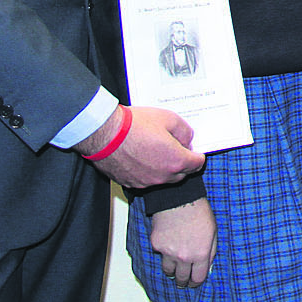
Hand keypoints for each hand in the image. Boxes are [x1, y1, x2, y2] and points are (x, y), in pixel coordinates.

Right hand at [80, 105, 205, 187]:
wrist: (104, 134)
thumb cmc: (135, 125)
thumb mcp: (169, 118)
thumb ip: (184, 131)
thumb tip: (187, 140)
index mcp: (176, 161)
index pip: (197, 164)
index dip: (198, 155)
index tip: (194, 150)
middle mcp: (162, 176)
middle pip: (181, 173)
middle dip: (182, 162)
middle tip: (176, 148)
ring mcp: (145, 182)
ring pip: (163, 178)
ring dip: (165, 167)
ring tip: (157, 150)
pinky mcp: (130, 183)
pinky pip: (146, 179)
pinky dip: (149, 171)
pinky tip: (142, 156)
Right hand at [149, 198, 217, 287]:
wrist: (179, 199)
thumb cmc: (198, 212)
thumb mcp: (213, 231)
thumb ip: (211, 251)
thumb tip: (208, 266)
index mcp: (200, 254)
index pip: (197, 278)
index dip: (195, 283)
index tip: (194, 282)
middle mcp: (184, 256)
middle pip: (181, 279)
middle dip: (182, 281)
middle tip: (182, 280)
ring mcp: (168, 252)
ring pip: (168, 271)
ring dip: (172, 271)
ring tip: (175, 267)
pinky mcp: (157, 245)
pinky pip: (159, 256)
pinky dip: (163, 254)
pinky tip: (168, 246)